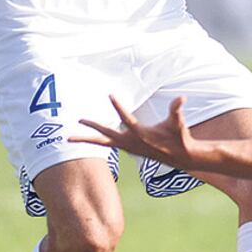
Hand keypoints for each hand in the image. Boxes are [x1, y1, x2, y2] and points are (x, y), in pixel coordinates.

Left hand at [71, 95, 200, 170]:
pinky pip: (110, 145)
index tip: (110, 95)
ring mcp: (128, 147)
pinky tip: (94, 138)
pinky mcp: (129, 149)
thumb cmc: (179, 136)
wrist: (180, 156)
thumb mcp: (177, 122)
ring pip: (104, 142)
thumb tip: (182, 97)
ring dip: (88, 139)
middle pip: (106, 134)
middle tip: (78, 120)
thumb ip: (176, 109)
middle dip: (92, 126)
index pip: (126, 117)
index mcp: (141, 133)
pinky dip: (99, 141)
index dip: (118, 106)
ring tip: (70, 138)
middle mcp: (131, 142)